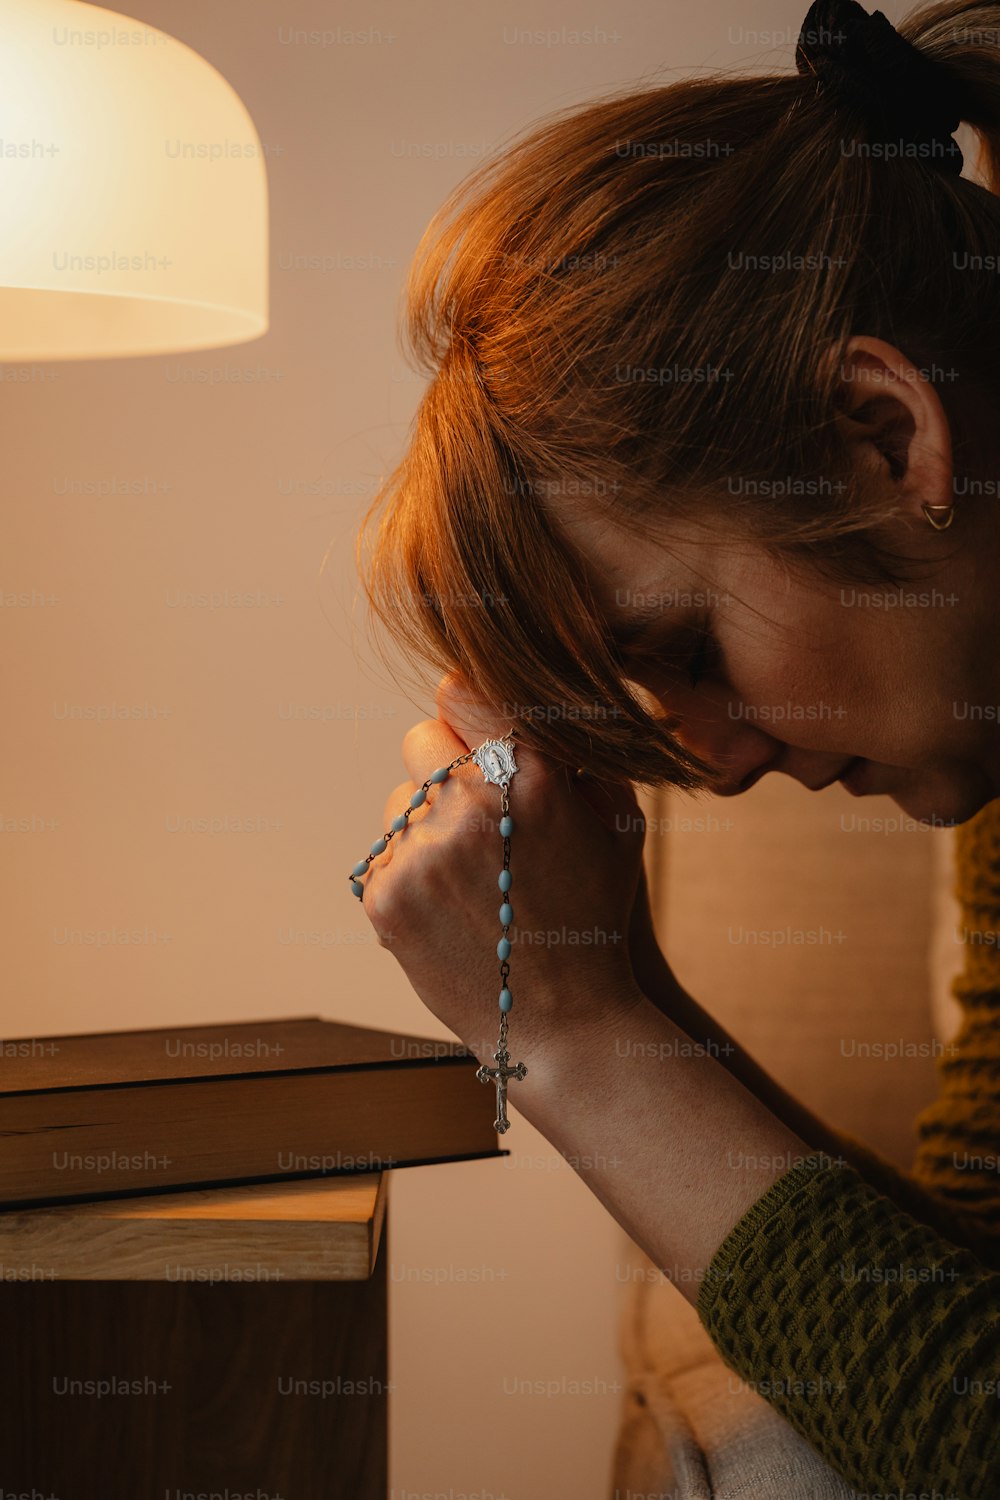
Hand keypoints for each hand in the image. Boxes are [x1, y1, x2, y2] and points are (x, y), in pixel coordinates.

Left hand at [357, 671, 648, 1059]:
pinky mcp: (386, 896)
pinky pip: (382, 857)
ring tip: (470, 879)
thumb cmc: (597, 917)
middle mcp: (470, 803)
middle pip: (420, 741)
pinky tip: (450, 911)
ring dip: (424, 828)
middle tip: (474, 813)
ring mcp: (421, 852)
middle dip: (445, 768)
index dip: (468, 710)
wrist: (565, 1024)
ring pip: (398, 804)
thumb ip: (578, 752)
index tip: (472, 727)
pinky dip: (409, 878)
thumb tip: (538, 698)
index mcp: (531, 773)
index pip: (461, 692)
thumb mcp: (618, 823)